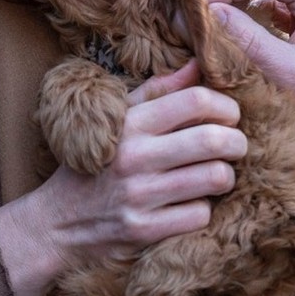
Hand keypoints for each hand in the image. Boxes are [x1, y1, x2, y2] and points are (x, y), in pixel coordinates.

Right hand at [0, 61, 246, 295]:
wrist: (56, 223)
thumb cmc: (93, 165)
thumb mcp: (115, 120)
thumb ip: (157, 92)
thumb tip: (196, 65)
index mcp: (129, 123)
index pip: (195, 100)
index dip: (225, 106)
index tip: (229, 117)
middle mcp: (134, 156)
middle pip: (214, 140)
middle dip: (237, 142)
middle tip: (235, 147)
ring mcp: (139, 195)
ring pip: (216, 178)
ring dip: (224, 177)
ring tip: (214, 175)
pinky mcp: (144, 230)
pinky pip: (200, 215)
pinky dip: (203, 210)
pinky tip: (189, 205)